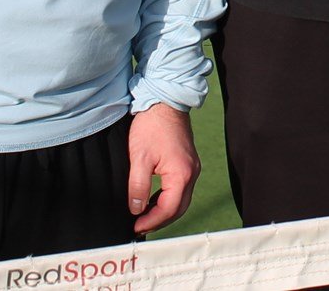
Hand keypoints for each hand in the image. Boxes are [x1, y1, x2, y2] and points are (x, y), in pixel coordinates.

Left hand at [127, 103, 198, 234]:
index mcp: (181, 174)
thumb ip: (138, 186)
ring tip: (144, 217)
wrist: (165, 101)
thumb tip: (136, 209)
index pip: (168, 209)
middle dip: (159, 220)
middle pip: (178, 208)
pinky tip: (154, 199)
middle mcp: (192, 173)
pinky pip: (181, 188)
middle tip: (139, 226)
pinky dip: (168, 199)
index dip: (151, 221)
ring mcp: (192, 168)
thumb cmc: (152, 126)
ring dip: (164, 211)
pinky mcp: (188, 163)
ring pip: (181, 200)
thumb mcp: (139, 158)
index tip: (135, 227)